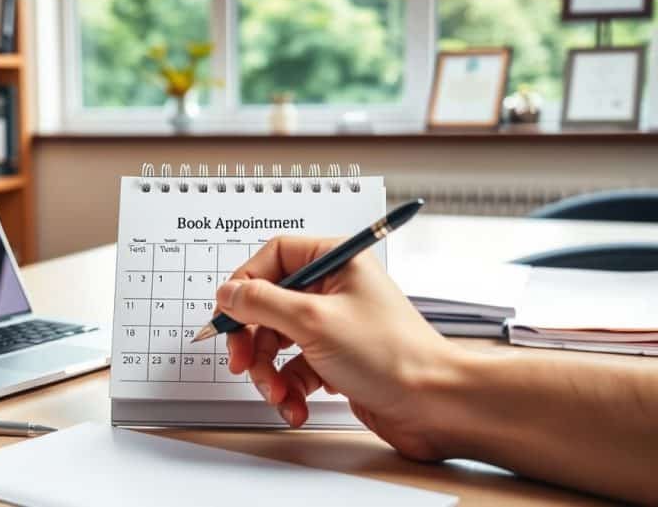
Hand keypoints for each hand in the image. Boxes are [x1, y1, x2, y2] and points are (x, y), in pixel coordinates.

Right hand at [217, 235, 467, 460]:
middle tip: (243, 363)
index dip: (246, 284)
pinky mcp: (336, 360)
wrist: (436, 406)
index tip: (229, 314)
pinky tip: (297, 407)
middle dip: (253, 341)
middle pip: (268, 304)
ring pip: (277, 342)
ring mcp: (334, 326)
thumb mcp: (313, 321)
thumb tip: (228, 293)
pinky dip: (290, 391)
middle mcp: (334, 288)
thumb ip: (261, 303)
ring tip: (279, 394)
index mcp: (336, 260)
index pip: (273, 256)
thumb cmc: (393, 355)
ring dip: (270, 373)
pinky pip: (295, 370)